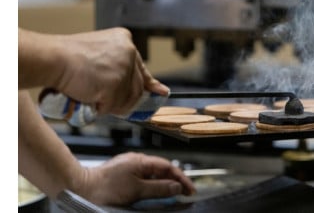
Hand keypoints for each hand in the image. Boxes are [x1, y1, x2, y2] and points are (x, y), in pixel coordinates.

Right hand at [54, 27, 168, 114]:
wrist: (52, 58)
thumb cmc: (67, 58)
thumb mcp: (100, 56)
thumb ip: (118, 68)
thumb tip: (139, 85)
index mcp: (125, 41)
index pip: (142, 68)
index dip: (150, 83)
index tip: (160, 92)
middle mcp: (129, 52)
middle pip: (137, 87)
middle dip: (126, 99)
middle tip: (112, 104)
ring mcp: (124, 68)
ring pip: (128, 99)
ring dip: (112, 104)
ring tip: (93, 96)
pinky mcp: (116, 84)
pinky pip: (114, 106)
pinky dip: (101, 108)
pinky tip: (89, 97)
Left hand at [78, 152, 195, 205]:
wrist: (80, 188)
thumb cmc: (105, 189)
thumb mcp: (136, 191)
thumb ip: (158, 188)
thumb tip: (176, 187)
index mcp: (141, 161)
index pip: (168, 167)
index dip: (181, 178)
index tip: (190, 190)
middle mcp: (136, 160)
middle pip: (162, 169)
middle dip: (175, 181)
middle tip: (185, 193)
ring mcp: (129, 166)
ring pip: (153, 173)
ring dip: (164, 183)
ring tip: (173, 195)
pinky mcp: (122, 173)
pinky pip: (143, 177)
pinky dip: (152, 184)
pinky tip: (154, 192)